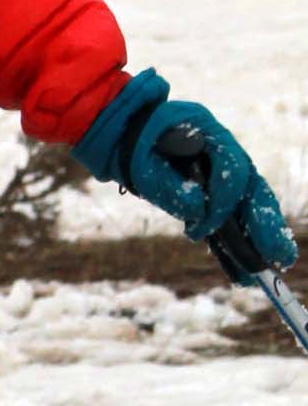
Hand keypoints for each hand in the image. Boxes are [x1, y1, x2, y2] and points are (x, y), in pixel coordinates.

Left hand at [72, 68, 296, 270]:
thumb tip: (198, 213)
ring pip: (248, 206)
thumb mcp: (143, 163)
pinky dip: (236, 244)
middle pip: (253, 190)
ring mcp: (220, 173)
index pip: (232, 171)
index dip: (222, 203)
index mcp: (211, 135)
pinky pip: (229, 219)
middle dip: (266, 225)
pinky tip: (244, 271)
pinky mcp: (210, 193)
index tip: (200, 231)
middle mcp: (224, 153)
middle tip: (280, 257)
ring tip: (275, 267)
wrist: (124, 134)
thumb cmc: (132, 144)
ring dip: (260, 238)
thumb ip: (169, 186)